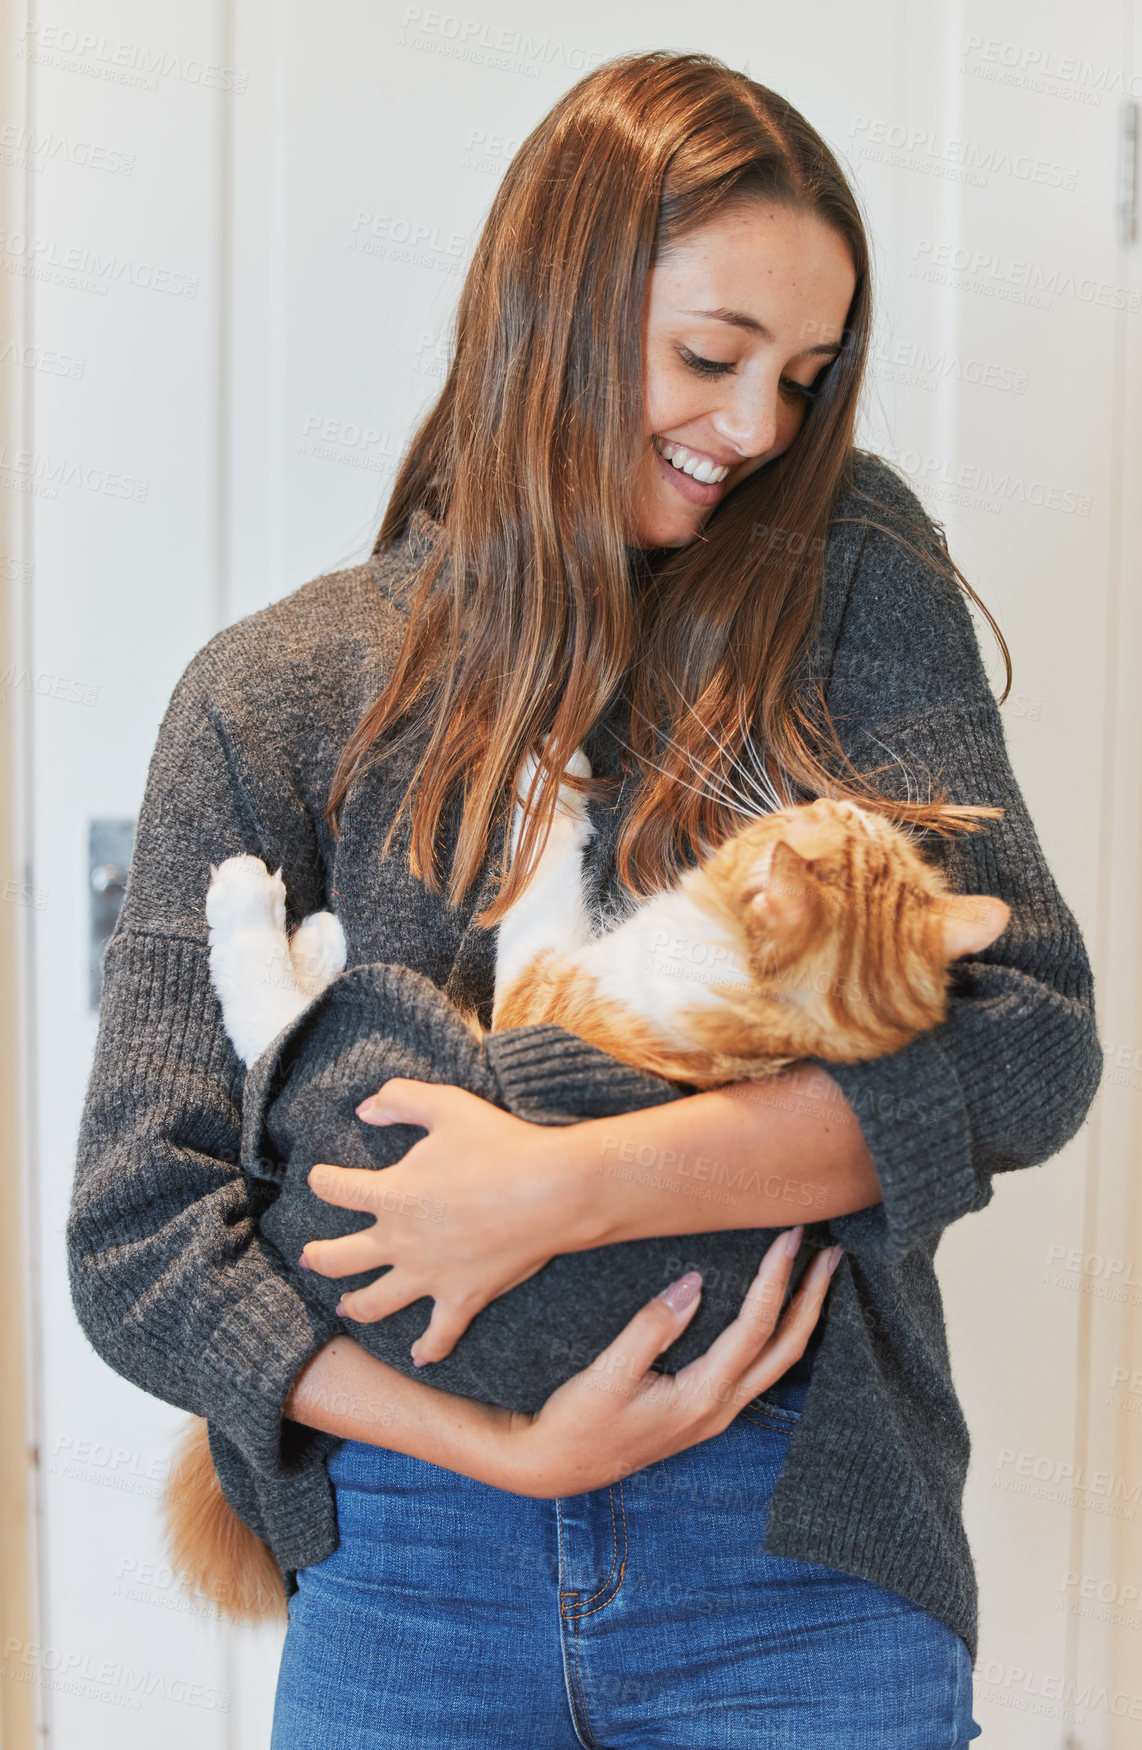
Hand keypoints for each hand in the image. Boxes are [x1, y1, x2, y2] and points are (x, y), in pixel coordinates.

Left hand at [301, 1078, 592, 1365]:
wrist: (552, 1190)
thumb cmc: (501, 1144)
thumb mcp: (447, 1105)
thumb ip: (400, 1099)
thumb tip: (364, 1109)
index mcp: (392, 1194)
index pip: (336, 1190)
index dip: (322, 1181)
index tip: (319, 1178)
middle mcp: (400, 1241)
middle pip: (338, 1258)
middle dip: (318, 1256)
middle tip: (310, 1255)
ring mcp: (429, 1275)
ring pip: (374, 1303)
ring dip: (355, 1305)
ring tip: (346, 1305)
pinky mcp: (462, 1297)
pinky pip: (439, 1334)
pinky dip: (428, 1348)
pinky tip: (419, 1357)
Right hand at [498, 1228, 839, 1496]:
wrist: (556, 1468)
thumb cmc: (577, 1423)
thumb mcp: (607, 1373)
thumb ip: (652, 1327)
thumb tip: (694, 1283)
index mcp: (702, 1397)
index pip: (755, 1327)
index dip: (776, 1278)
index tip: (789, 1238)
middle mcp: (720, 1409)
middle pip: (787, 1349)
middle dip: (813, 1299)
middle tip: (831, 1253)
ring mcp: (715, 1414)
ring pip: (778, 1363)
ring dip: (802, 1318)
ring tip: (816, 1277)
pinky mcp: (703, 1412)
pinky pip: (759, 1371)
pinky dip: (778, 1337)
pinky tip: (776, 1316)